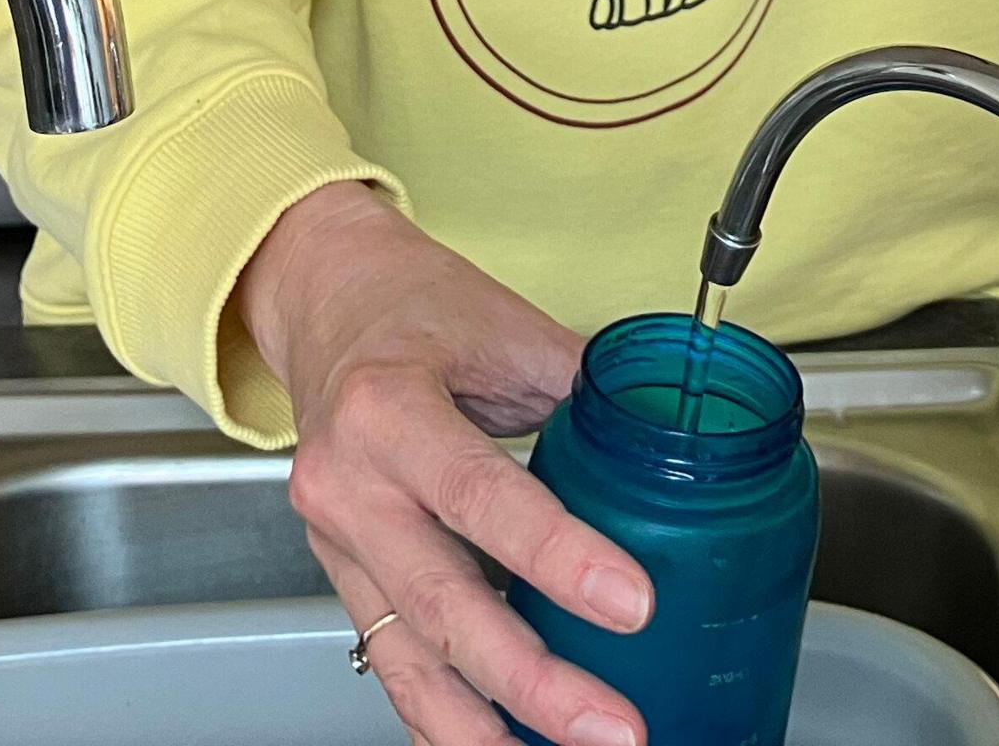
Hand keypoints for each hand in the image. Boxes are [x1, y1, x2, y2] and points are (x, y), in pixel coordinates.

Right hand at [235, 180, 652, 745]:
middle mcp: (349, 484)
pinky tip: (497, 745)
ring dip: (489, 727)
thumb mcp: (503, 324)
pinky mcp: (344, 573)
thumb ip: (583, 386)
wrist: (327, 297)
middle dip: (534, 681)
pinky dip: (444, 718)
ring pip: (411, 657)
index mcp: (389, 408)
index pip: (481, 495)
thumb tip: (671, 436)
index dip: (559, 556)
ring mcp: (337, 540)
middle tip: (613, 724)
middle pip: (445, 604)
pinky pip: (393, 660)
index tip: (631, 602)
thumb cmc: (413, 303)